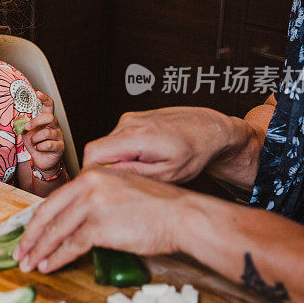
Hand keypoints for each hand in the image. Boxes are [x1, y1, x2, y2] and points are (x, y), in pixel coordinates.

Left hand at [14, 165, 189, 273]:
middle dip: (30, 235)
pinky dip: (56, 257)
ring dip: (39, 250)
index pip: (56, 198)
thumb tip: (73, 217)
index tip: (28, 232)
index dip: (38, 219)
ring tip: (29, 263)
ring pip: (56, 231)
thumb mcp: (120, 188)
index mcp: (92, 173)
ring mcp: (92, 204)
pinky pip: (70, 245)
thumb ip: (95, 197)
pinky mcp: (100, 226)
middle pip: (48, 213)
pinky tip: (48, 265)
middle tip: (19, 251)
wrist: (181, 214)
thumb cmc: (156, 207)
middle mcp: (88, 185)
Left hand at [23, 92, 64, 170]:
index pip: (49, 105)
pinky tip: (38, 149)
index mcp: (47, 120)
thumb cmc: (35, 144)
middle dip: (36, 121)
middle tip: (27, 127)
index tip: (37, 93)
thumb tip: (18, 118)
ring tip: (33, 143)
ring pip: (46, 133)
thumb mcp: (26, 133)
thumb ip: (23, 124)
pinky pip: (48, 144)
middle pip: (50, 117)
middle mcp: (55, 126)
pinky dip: (39, 147)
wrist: (41, 161)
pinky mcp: (60, 147)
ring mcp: (59, 136)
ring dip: (35, 139)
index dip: (44, 98)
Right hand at [83, 106, 242, 182]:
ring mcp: (130, 118)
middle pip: (98, 149)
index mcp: (136, 136)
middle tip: (131, 180)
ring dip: (118, 158)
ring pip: (108, 144)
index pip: (93, 153)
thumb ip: (134, 175)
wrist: (210, 128)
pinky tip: (146, 155)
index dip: (93, 172)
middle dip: (108, 167)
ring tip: (144, 166)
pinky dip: (126, 150)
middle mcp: (129, 123)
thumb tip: (107, 177)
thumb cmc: (196, 151)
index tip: (105, 185)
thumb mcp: (168, 174)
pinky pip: (118, 138)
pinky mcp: (133, 117)